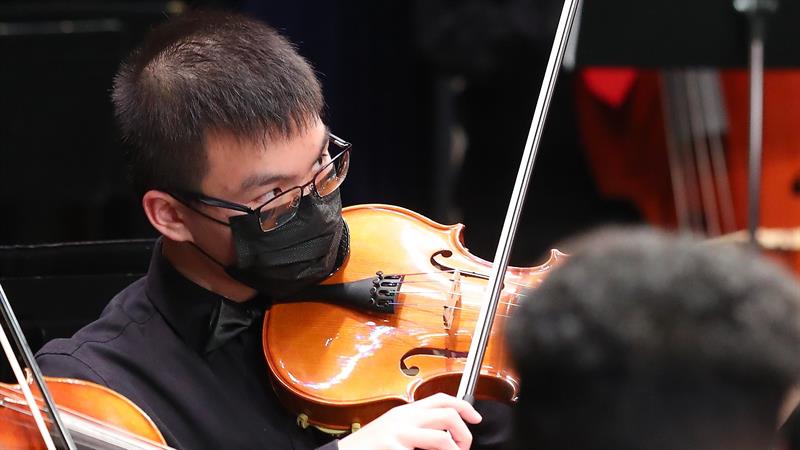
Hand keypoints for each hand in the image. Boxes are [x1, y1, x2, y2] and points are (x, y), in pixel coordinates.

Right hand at [337, 393, 481, 449]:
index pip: (442, 399)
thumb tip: (443, 431)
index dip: (464, 407)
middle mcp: (405, 418)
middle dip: (464, 434)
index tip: (476, 418)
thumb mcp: (395, 426)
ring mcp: (400, 434)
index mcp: (407, 411)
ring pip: (441, 438)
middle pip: (448, 415)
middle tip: (463, 447)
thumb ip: (416, 423)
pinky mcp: (395, 449)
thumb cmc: (371, 444)